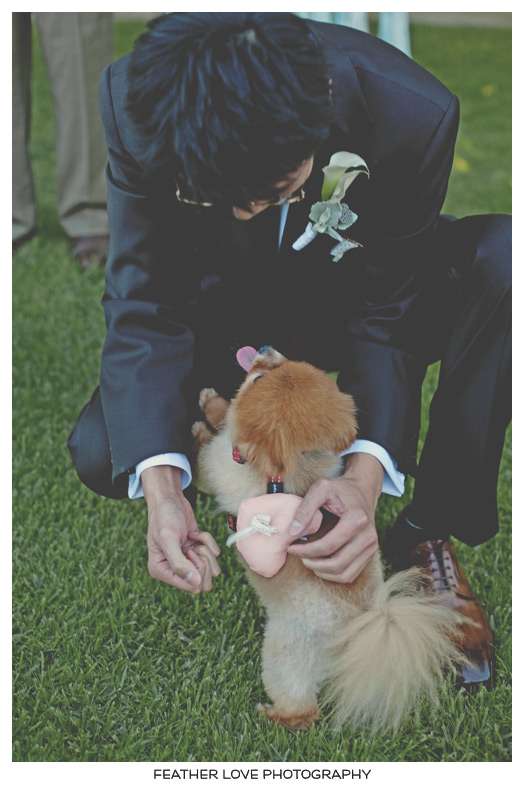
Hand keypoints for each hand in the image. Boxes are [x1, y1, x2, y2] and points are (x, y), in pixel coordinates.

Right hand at [143, 466, 220, 592]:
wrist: (170, 499)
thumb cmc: (164, 517)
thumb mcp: (169, 539)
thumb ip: (180, 564)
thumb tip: (196, 585)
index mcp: (161, 570)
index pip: (189, 586)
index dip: (196, 570)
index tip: (189, 552)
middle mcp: (173, 568)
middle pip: (202, 580)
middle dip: (203, 560)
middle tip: (194, 547)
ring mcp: (186, 559)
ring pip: (209, 567)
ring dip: (205, 549)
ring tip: (193, 538)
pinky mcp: (196, 550)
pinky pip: (211, 553)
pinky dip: (207, 541)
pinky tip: (197, 533)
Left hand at [286, 454, 382, 583]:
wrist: (362, 490)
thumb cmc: (339, 489)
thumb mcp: (320, 489)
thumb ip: (305, 509)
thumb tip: (293, 533)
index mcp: (357, 519)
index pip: (328, 546)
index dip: (306, 551)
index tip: (290, 547)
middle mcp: (368, 536)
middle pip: (337, 563)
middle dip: (313, 564)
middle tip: (298, 555)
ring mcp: (371, 546)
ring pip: (344, 574)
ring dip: (322, 572)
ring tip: (308, 560)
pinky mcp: (370, 553)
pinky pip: (350, 574)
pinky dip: (332, 575)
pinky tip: (320, 564)